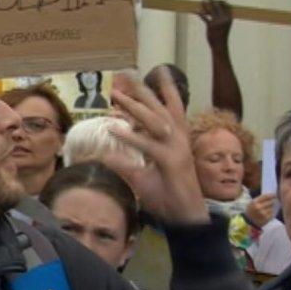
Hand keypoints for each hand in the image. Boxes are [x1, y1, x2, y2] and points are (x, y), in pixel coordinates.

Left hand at [108, 67, 209, 224]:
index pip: (170, 109)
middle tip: (127, 74)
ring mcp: (176, 149)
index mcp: (176, 139)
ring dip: (134, 106)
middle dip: (143, 91)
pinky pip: (148, 145)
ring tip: (115, 94)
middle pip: (159, 109)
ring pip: (154, 121)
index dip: (164, 90)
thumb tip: (103, 158)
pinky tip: (113, 129)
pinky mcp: (170, 161)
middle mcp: (178, 140)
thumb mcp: (141, 177)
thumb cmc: (168, 195)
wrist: (187, 217)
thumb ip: (124, 165)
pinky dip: (130, 136)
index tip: (156, 71)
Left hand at [198, 0, 231, 47]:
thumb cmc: (222, 35)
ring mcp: (217, 22)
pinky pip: (204, 17)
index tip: (218, 0)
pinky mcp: (210, 25)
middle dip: (213, 1)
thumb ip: (223, 18)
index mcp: (229, 18)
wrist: (220, 45)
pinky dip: (199, 13)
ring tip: (202, 1)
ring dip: (205, 4)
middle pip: (218, 6)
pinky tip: (196, 11)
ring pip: (210, 10)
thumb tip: (218, 11)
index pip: (227, 6)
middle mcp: (224, 19)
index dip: (222, 2)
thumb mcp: (225, 26)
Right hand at [245, 194, 275, 228]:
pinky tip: (266, 213)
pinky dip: (270, 213)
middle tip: (273, 201)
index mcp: (254, 202)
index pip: (265, 196)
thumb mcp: (251, 203)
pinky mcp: (267, 218)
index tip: (274, 194)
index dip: (271, 195)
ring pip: (271, 208)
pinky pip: (272, 213)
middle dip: (272, 201)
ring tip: (266, 209)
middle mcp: (259, 207)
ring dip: (271, 207)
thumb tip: (270, 196)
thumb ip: (259, 199)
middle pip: (270, 202)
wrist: (249, 221)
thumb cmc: (251, 210)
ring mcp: (263, 213)